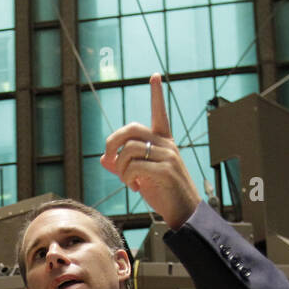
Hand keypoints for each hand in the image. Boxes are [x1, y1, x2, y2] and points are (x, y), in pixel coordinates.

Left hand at [101, 74, 199, 229]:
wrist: (184, 213)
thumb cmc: (163, 194)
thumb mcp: (142, 177)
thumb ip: (124, 166)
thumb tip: (104, 159)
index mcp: (164, 142)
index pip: (160, 113)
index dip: (157, 94)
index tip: (155, 75)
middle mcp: (167, 145)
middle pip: (132, 129)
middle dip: (113, 142)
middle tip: (109, 160)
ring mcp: (168, 156)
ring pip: (130, 150)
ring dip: (121, 168)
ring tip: (128, 181)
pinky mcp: (166, 170)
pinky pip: (135, 167)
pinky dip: (128, 179)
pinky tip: (137, 188)